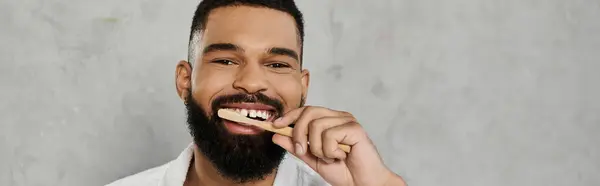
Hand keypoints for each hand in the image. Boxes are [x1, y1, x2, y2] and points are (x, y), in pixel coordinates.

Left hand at [271, 106, 405, 185]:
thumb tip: (276, 135)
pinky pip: (330, 135)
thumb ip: (296, 147)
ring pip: (317, 126)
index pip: (305, 110)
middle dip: (299, 133)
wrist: (361, 184)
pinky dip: (330, 151)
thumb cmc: (343, 172)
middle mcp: (338, 117)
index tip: (274, 126)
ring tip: (330, 158)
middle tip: (303, 151)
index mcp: (329, 121)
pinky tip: (340, 156)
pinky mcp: (354, 128)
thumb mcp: (312, 159)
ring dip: (318, 148)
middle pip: (309, 112)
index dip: (289, 116)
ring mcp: (347, 121)